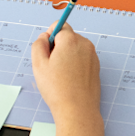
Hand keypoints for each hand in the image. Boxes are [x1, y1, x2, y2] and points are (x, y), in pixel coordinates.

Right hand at [31, 21, 105, 135]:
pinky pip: (82, 59)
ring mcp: (92, 56)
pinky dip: (75, 65)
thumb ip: (38, 44)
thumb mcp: (38, 64)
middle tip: (51, 66)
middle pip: (67, 37)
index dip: (49, 37)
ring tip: (60, 75)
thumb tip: (44, 37)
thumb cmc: (58, 89)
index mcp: (71, 40)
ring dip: (66, 56)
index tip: (47, 52)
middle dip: (58, 47)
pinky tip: (70, 79)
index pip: (59, 25)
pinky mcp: (96, 66)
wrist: (77, 109)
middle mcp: (85, 44)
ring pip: (74, 48)